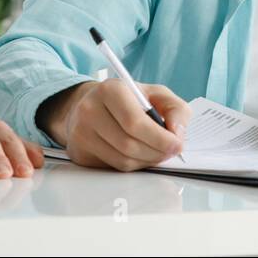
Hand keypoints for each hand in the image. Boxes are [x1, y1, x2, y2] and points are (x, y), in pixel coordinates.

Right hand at [50, 79, 189, 171]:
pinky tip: (140, 155)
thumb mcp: (157, 94)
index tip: (177, 144)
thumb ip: (176, 110)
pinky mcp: (80, 152)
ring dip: (146, 161)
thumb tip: (178, 134)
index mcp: (110, 90)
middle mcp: (90, 110)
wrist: (93, 104)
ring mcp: (81, 133)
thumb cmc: (130, 100)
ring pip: (122, 160)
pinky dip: (133, 166)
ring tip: (156, 152)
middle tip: (170, 152)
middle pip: (129, 144)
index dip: (159, 138)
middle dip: (156, 153)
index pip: (134, 122)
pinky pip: (114, 168)